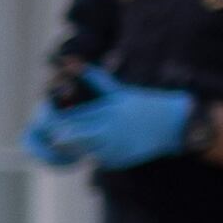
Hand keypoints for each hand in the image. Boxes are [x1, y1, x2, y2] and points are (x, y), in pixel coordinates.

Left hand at [26, 74, 194, 170]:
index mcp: (104, 111)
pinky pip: (94, 159)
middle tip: (57, 130)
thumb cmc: (141, 104)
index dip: (54, 120)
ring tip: (80, 135)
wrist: (172, 125)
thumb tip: (70, 61)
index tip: (50, 116)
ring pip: (78, 151)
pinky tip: (99, 144)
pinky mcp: (115, 161)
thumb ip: (93, 78)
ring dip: (73, 145)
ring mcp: (110, 148)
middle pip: (68, 137)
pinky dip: (91, 153)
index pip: (67, 118)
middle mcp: (106, 131)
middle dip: (59, 134)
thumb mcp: (117, 91)